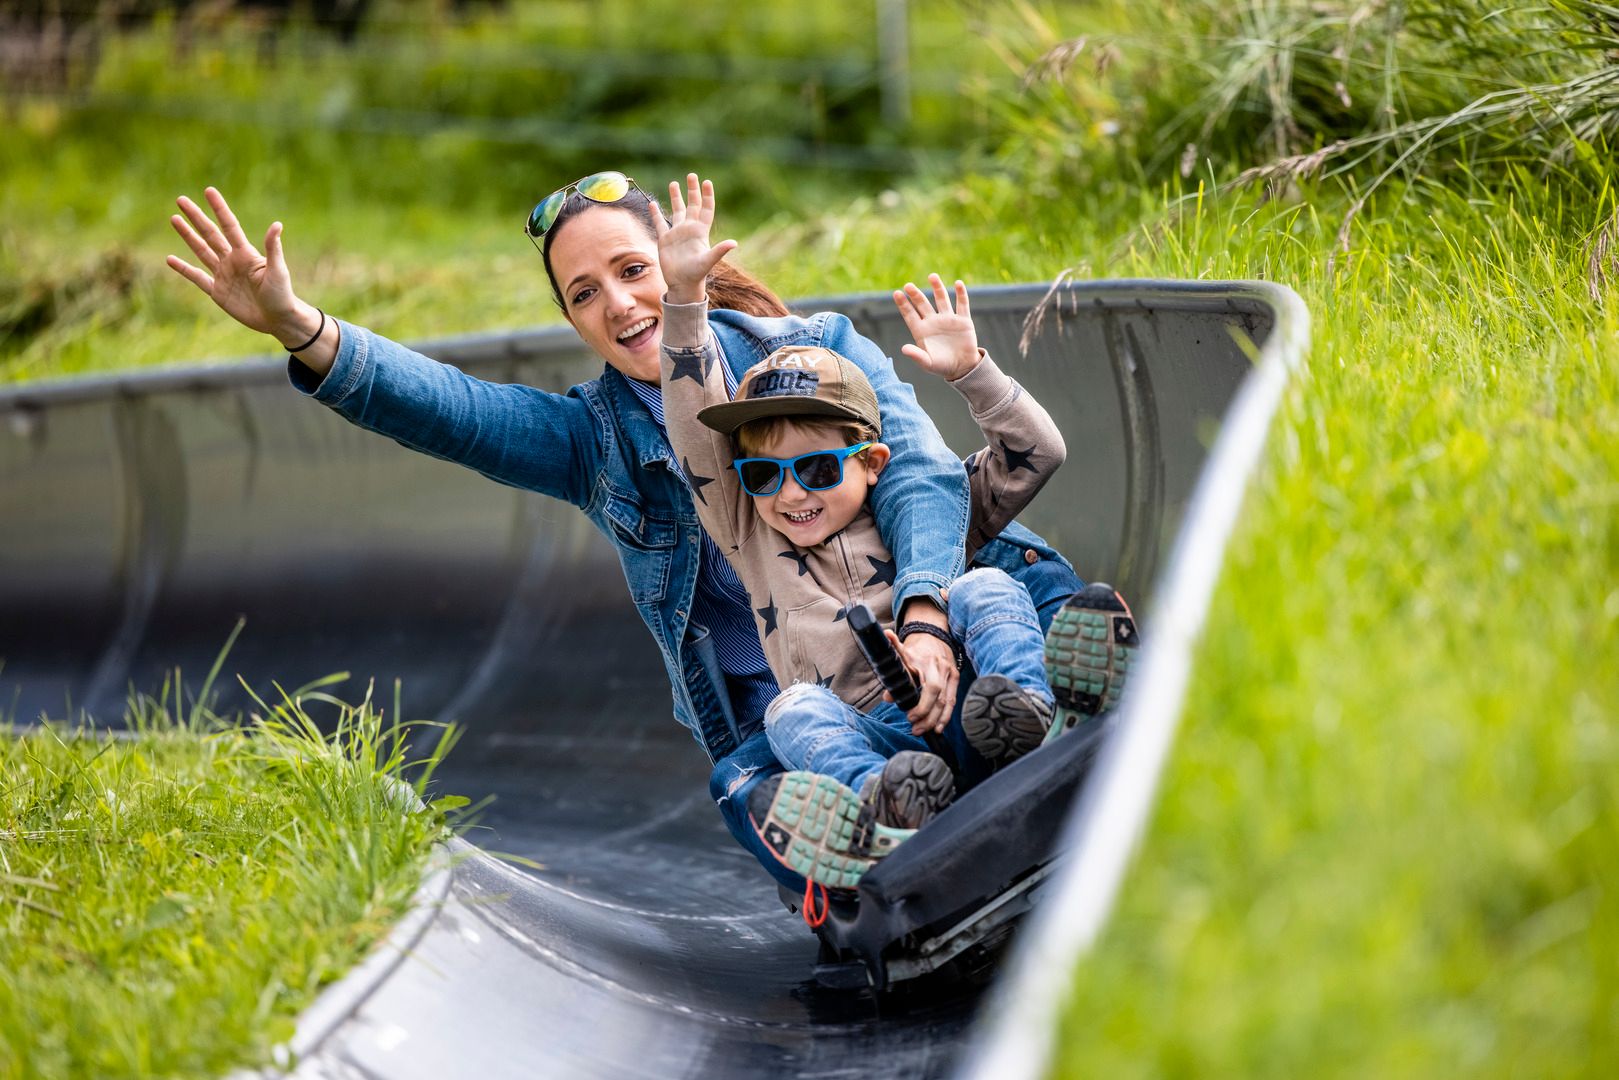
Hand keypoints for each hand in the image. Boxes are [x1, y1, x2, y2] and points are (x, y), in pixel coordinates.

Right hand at [166, 187, 316, 348]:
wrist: (278, 320)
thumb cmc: (282, 294)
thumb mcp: (277, 270)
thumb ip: (273, 248)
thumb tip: (277, 224)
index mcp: (245, 253)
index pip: (229, 226)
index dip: (219, 208)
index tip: (209, 191)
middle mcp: (232, 261)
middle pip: (210, 234)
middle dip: (196, 217)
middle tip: (180, 199)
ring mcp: (223, 275)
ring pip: (201, 251)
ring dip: (187, 235)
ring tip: (174, 219)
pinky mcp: (217, 292)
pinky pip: (197, 278)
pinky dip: (184, 269)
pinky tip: (170, 259)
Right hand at [654, 173, 736, 305]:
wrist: (682, 285)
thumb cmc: (696, 274)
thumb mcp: (708, 261)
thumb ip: (719, 251)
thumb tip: (734, 243)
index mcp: (701, 232)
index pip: (706, 209)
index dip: (707, 196)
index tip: (706, 182)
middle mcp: (689, 230)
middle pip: (692, 205)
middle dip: (692, 190)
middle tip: (692, 175)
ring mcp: (677, 234)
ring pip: (676, 211)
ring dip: (675, 197)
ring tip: (674, 183)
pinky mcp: (665, 240)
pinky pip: (659, 223)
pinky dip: (656, 213)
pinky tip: (653, 203)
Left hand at [882, 597, 959, 735]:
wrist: (932, 633)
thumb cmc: (914, 648)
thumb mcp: (900, 655)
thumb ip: (892, 675)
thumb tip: (887, 697)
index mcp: (924, 661)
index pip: (928, 687)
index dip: (921, 705)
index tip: (910, 716)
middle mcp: (939, 667)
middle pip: (938, 696)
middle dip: (927, 715)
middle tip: (915, 727)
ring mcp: (949, 672)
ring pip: (946, 701)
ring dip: (935, 720)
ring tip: (923, 730)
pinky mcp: (955, 677)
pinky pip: (952, 700)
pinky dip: (946, 716)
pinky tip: (939, 727)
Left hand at [893, 274, 979, 379]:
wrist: (962, 368)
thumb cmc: (942, 366)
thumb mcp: (927, 363)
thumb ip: (916, 356)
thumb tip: (903, 349)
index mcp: (922, 331)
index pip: (910, 314)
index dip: (903, 304)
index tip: (896, 293)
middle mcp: (933, 322)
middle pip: (923, 304)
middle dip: (916, 295)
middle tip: (908, 285)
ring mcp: (948, 319)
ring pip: (941, 299)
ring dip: (937, 288)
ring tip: (932, 276)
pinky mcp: (963, 320)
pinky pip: (962, 304)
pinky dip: (961, 294)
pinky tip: (958, 284)